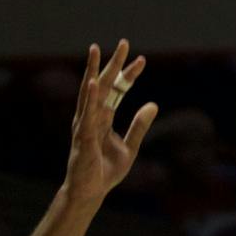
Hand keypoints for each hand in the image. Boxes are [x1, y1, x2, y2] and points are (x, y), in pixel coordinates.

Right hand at [62, 40, 159, 205]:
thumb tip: (153, 103)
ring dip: (95, 71)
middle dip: (114, 64)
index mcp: (103, 118)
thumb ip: (140, 126)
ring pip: (90, 92)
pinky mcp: (83, 136)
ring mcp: (85, 124)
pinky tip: (94, 82)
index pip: (118, 91)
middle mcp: (92, 116)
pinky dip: (90, 97)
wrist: (90, 193)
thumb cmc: (105, 172)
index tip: (142, 60)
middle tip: (124, 43)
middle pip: (105, 85)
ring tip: (96, 51)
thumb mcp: (130, 147)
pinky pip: (87, 113)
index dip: (129, 75)